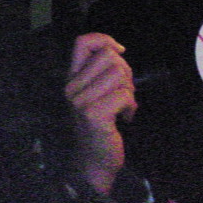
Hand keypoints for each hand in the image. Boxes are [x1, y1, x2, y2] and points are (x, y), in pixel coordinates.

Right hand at [65, 33, 136, 193]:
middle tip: (124, 92)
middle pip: (109, 56)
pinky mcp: (93, 114)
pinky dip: (131, 105)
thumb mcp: (95, 93)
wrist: (93, 162)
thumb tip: (118, 50)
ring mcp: (80, 101)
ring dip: (129, 90)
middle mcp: (71, 87)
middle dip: (126, 72)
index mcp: (71, 78)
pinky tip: (125, 118)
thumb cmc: (99, 125)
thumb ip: (101, 72)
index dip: (104, 39)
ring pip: (119, 73)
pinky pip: (124, 95)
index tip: (119, 52)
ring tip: (124, 105)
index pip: (82, 42)